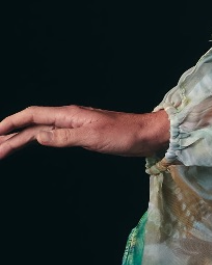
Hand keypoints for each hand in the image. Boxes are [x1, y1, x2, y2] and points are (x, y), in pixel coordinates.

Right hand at [0, 104, 170, 163]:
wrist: (146, 135)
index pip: (32, 116)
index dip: (12, 123)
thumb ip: (64, 137)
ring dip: (21, 140)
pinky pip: (52, 137)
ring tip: (5, 149)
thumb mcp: (93, 137)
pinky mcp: (81, 135)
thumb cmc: (124, 135)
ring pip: (40, 132)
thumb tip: (38, 137)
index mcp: (68, 115)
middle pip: (32, 125)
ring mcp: (74, 126)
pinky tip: (32, 144)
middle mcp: (68, 118)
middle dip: (11, 136)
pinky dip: (38, 141)